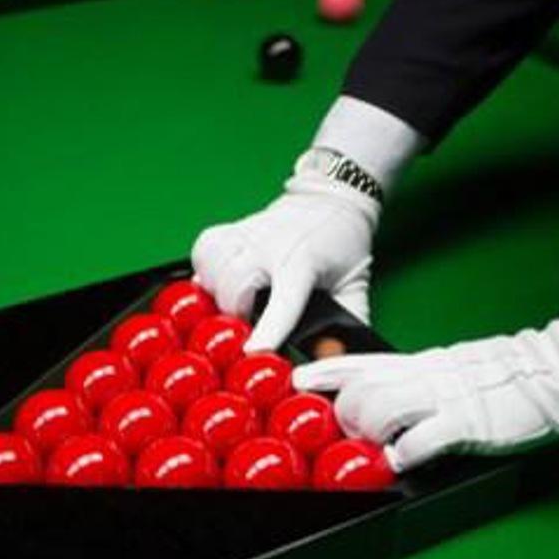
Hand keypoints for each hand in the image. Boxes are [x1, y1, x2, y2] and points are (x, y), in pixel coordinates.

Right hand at [191, 168, 378, 351]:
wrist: (328, 200)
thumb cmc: (341, 245)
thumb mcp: (355, 285)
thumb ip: (350, 322)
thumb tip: (341, 358)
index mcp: (303, 261)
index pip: (284, 300)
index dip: (269, 328)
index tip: (255, 350)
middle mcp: (269, 245)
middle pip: (234, 288)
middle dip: (237, 315)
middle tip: (252, 322)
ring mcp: (245, 234)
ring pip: (212, 271)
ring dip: (218, 294)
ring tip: (238, 300)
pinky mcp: (229, 228)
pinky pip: (202, 252)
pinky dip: (205, 270)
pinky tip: (221, 278)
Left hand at [292, 320, 558, 471]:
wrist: (548, 370)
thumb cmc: (495, 374)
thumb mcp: (443, 369)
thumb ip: (410, 381)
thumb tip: (376, 399)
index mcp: (415, 364)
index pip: (358, 361)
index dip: (324, 371)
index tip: (296, 380)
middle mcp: (422, 376)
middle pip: (359, 389)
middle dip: (344, 415)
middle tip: (350, 435)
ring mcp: (443, 397)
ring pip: (380, 408)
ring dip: (369, 433)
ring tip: (377, 448)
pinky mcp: (466, 422)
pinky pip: (423, 437)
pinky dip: (405, 452)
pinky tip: (403, 460)